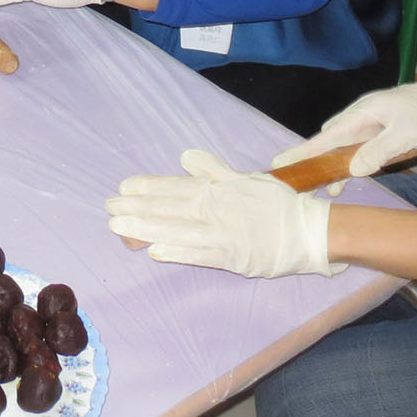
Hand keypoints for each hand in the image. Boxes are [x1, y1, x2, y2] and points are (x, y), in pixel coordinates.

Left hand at [106, 150, 341, 277]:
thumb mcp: (246, 178)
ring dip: (146, 228)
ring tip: (119, 228)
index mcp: (218, 190)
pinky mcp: (232, 258)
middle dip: (136, 208)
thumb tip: (185, 157)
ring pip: (177, 230)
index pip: (175, 187)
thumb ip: (214, 170)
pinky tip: (155, 252)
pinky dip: (178, 253)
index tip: (123, 188)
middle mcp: (215, 210)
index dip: (148, 187)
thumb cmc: (277, 204)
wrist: (308, 231)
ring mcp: (222, 235)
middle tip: (108, 209)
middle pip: (169, 208)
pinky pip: (200, 256)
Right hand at [269, 69, 416, 177]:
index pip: (326, 137)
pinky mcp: (380, 133)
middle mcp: (360, 120)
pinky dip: (351, 163)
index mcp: (361, 115)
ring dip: (335, 167)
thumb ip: (378, 151)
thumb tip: (352, 169)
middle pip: (329, 143)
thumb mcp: (405, 134)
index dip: (303, 152)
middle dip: (313, 162)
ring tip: (326, 190)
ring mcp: (370, 126)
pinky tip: (348, 180)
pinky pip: (358, 150)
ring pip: (344, 149)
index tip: (280, 163)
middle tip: (299, 183)